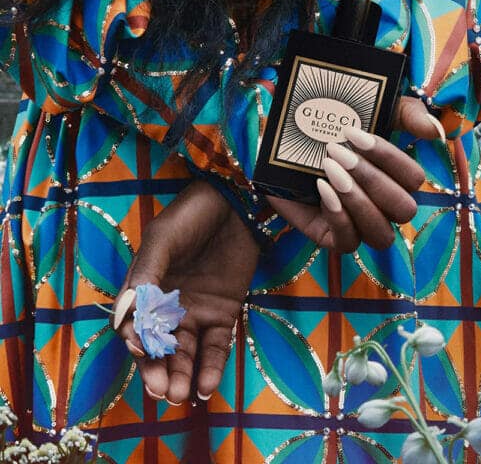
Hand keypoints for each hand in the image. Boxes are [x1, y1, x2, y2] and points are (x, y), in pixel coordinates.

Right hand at [112, 180, 259, 403]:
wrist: (235, 205)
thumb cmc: (191, 217)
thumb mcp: (162, 241)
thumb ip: (146, 275)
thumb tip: (127, 315)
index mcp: (145, 290)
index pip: (135, 327)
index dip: (137, 343)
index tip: (142, 352)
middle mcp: (168, 306)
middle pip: (160, 347)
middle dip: (159, 371)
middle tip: (164, 392)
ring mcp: (197, 311)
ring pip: (187, 353)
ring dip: (183, 375)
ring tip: (183, 393)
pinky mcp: (224, 313)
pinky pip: (217, 346)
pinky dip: (212, 367)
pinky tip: (207, 385)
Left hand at [267, 96, 443, 251]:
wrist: (283, 142)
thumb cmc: (333, 126)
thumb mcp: (372, 108)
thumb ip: (408, 113)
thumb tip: (435, 132)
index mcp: (398, 179)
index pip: (414, 179)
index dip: (389, 158)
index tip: (354, 133)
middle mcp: (385, 207)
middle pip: (404, 209)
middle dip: (372, 180)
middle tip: (338, 152)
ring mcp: (360, 225)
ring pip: (381, 234)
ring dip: (359, 201)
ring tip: (330, 169)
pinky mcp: (331, 236)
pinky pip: (347, 243)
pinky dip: (339, 216)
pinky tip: (322, 188)